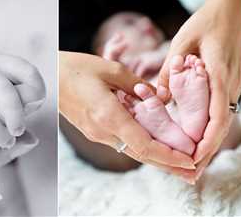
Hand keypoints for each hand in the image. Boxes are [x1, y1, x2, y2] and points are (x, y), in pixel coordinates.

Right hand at [0, 52, 45, 150]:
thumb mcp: (10, 98)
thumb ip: (23, 114)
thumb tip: (33, 140)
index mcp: (1, 62)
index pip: (27, 72)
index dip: (36, 93)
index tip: (33, 106)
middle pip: (3, 90)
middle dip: (14, 115)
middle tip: (18, 131)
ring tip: (5, 142)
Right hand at [59, 51, 195, 174]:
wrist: (48, 76)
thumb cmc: (76, 68)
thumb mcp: (111, 70)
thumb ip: (138, 85)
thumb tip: (160, 97)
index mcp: (108, 116)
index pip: (144, 145)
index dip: (168, 156)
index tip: (189, 161)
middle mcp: (102, 131)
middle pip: (140, 154)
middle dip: (167, 165)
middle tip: (192, 172)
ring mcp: (96, 133)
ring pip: (131, 150)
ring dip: (156, 157)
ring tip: (178, 161)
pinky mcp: (93, 129)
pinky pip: (121, 141)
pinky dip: (142, 146)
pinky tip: (155, 144)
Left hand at [157, 0, 240, 180]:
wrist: (230, 12)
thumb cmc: (204, 23)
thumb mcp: (181, 42)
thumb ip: (172, 70)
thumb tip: (161, 97)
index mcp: (219, 74)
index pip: (217, 116)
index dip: (206, 140)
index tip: (193, 158)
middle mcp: (230, 84)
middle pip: (221, 126)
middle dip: (206, 151)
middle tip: (190, 173)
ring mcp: (232, 85)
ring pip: (222, 121)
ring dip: (208, 143)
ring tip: (191, 164)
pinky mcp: (228, 84)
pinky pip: (220, 111)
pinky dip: (209, 129)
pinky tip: (196, 139)